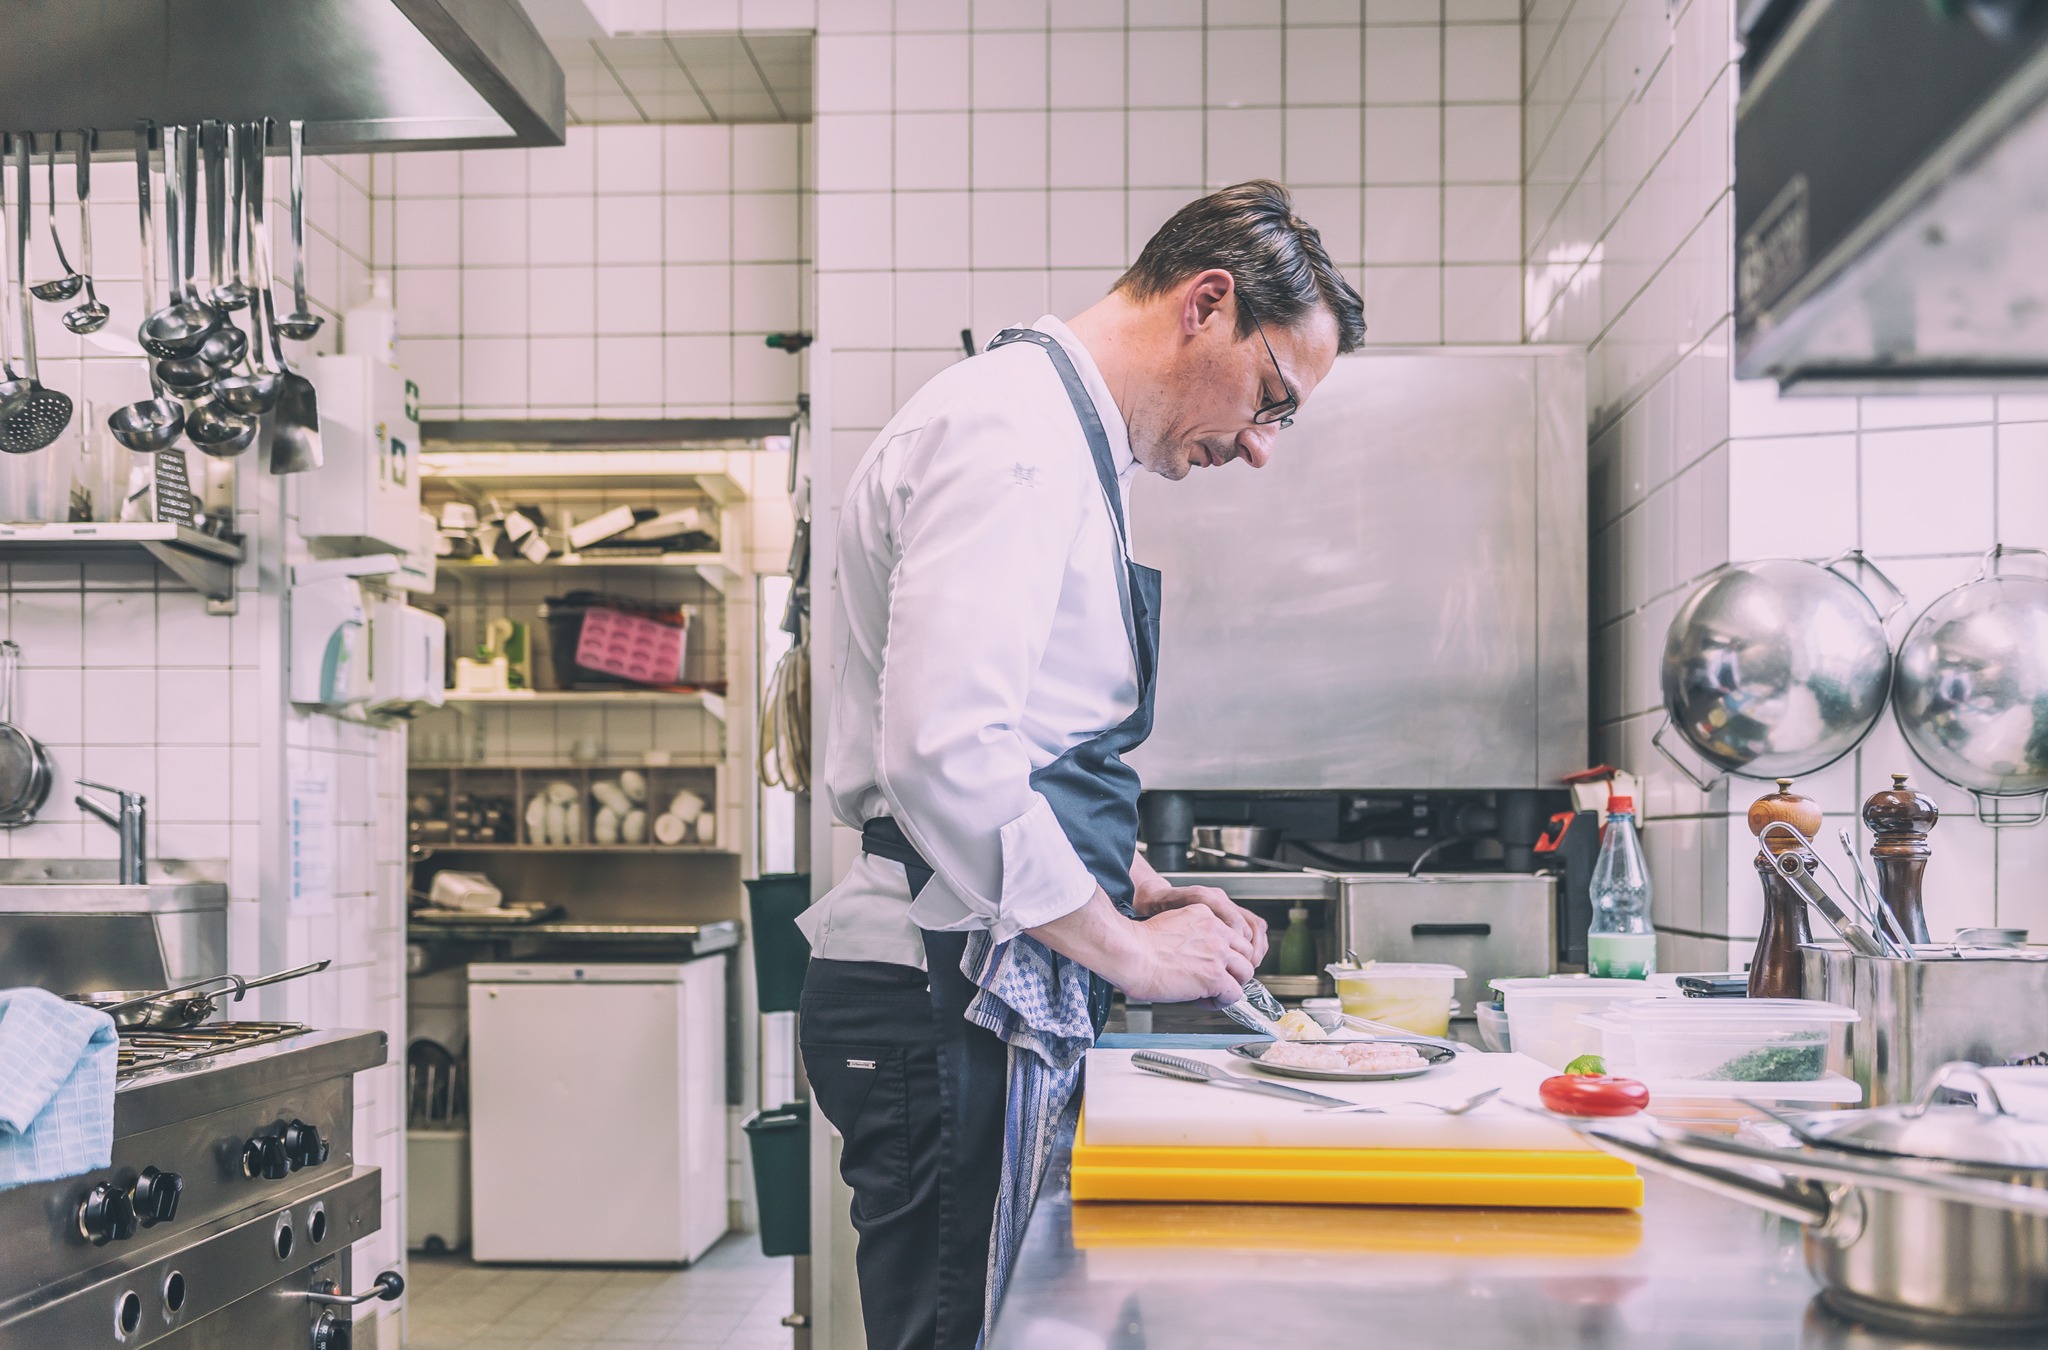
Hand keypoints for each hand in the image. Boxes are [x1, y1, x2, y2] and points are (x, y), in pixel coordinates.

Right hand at [1028, 887, 1255, 1004]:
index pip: (1231, 934)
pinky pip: (1233, 994)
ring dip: (1232, 984)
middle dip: (1234, 968)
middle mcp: (1216, 931)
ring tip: (1213, 992)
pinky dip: (1222, 1001)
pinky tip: (1205, 1000)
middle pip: (1244, 952)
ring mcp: (1218, 953)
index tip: (1212, 963)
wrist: (1129, 953)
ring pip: (1245, 972)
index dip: (1225, 953)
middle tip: (1218, 979)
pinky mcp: (1214, 976)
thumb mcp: (1169, 924)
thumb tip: (1191, 954)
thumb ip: (1189, 934)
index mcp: (1204, 914)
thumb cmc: (1136, 944)